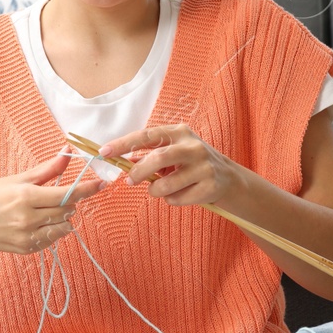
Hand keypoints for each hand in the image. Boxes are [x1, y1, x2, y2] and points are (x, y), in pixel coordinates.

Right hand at [0, 151, 106, 255]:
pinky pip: (53, 238)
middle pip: (68, 210)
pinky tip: (37, 223)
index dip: (86, 189)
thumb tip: (67, 153)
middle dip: (69, 201)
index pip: (66, 194)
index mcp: (25, 197)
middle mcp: (28, 218)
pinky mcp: (28, 248)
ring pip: (64, 226)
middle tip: (56, 195)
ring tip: (45, 211)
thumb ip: (46, 170)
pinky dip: (52, 229)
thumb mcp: (15, 180)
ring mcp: (28, 236)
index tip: (102, 182)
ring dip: (63, 217)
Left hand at [98, 123, 243, 207]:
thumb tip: (119, 160)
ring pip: (165, 184)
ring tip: (160, 189)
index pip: (146, 135)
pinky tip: (180, 194)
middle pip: (157, 158)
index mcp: (179, 132)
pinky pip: (177, 199)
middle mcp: (193, 146)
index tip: (103, 152)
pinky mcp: (211, 186)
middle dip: (138, 173)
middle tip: (130, 182)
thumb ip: (147, 155)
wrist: (228, 178)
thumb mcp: (171, 152)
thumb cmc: (190, 163)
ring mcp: (204, 166)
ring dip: (155, 191)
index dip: (123, 144)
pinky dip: (171, 200)